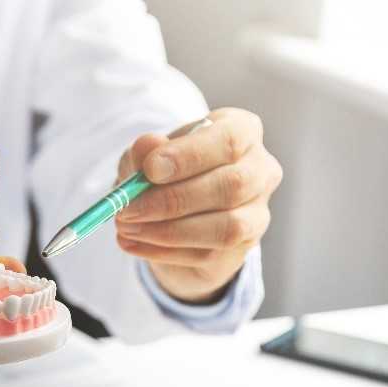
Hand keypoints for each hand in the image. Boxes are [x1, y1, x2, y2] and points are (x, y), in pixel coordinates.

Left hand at [116, 108, 282, 304]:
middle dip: (173, 200)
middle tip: (128, 208)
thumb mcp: (148, 156)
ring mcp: (257, 211)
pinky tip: (133, 244)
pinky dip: (163, 251)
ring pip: (225, 226)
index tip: (150, 169)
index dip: (189, 156)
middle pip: (231, 186)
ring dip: (168, 231)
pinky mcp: (243, 246)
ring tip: (127, 228)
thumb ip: (146, 151)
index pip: (229, 140)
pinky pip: (208, 253)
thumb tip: (147, 146)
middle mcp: (260, 170)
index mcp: (242, 131)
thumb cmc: (167, 172)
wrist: (177, 212)